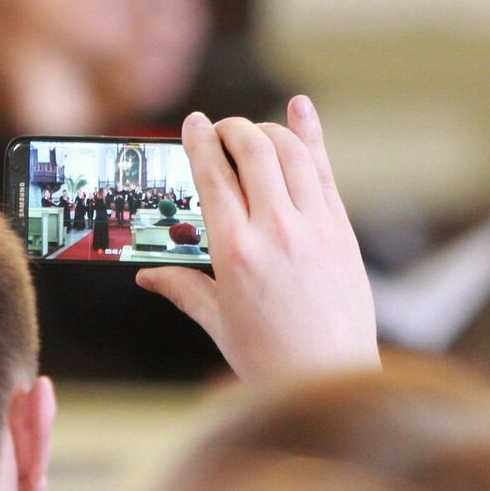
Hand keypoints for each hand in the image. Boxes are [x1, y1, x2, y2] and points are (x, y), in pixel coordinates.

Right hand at [136, 96, 380, 386]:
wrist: (332, 380)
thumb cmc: (272, 360)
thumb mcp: (219, 323)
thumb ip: (183, 289)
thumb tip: (147, 276)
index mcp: (236, 253)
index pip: (212, 175)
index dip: (199, 141)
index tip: (192, 123)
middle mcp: (276, 231)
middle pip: (252, 151)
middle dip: (232, 129)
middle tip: (220, 130)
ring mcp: (315, 228)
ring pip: (291, 152)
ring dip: (268, 130)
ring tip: (253, 133)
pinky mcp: (342, 232)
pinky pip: (325, 171)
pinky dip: (312, 135)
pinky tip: (301, 110)